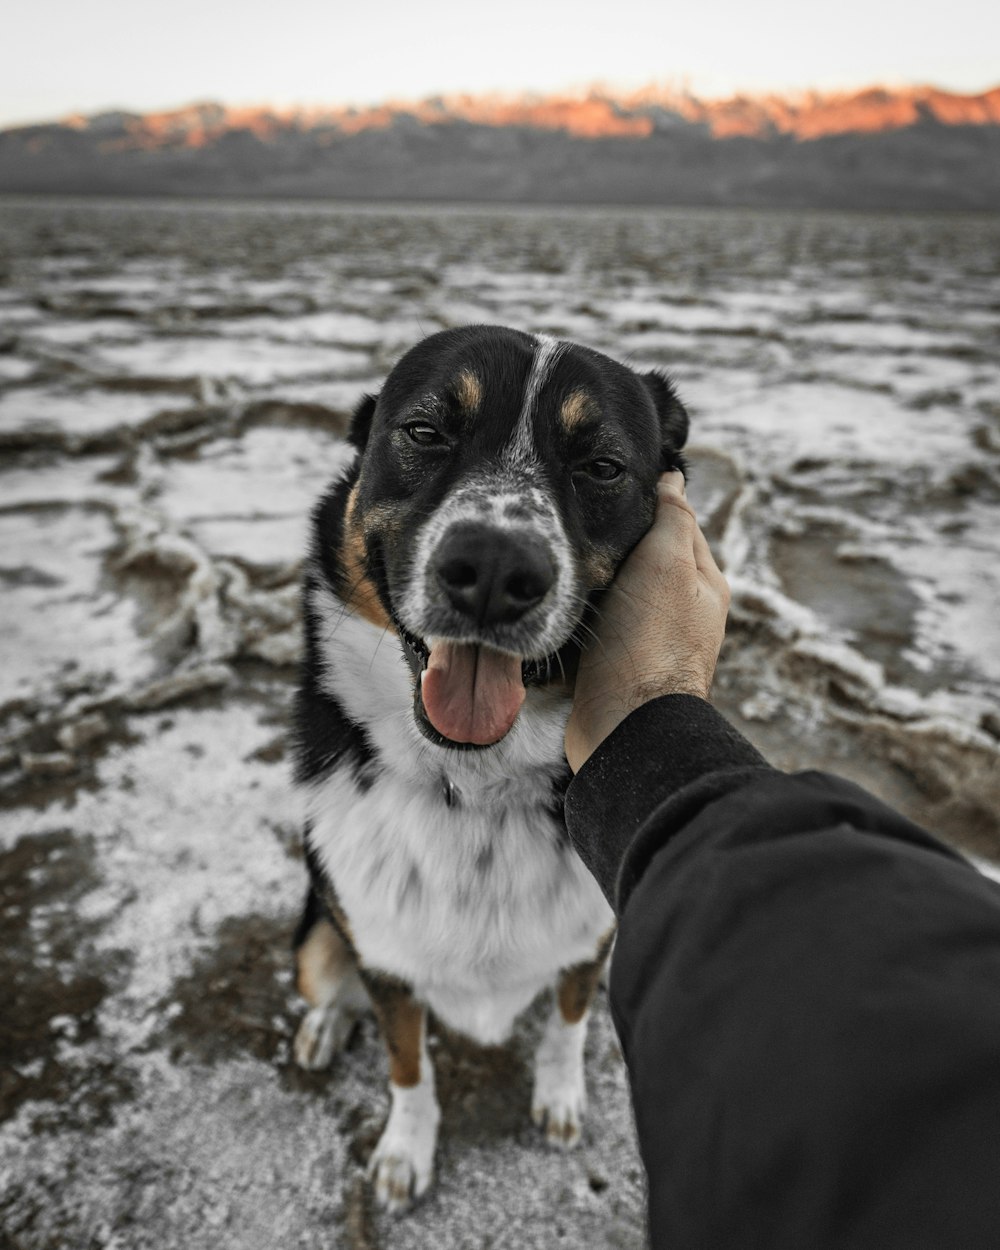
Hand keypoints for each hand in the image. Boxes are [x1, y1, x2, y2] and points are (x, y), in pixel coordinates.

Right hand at [564, 471, 730, 772]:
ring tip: (562, 558)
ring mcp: (647, 641)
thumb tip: (673, 478)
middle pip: (644, 559)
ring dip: (593, 579)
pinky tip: (556, 601)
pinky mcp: (615, 666)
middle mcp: (681, 613)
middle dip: (616, 541)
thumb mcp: (667, 562)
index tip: (610, 487)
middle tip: (578, 520)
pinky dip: (579, 613)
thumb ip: (672, 518)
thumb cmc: (650, 641)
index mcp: (704, 585)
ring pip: (616, 593)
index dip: (649, 503)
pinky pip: (595, 627)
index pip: (678, 525)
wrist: (624, 723)